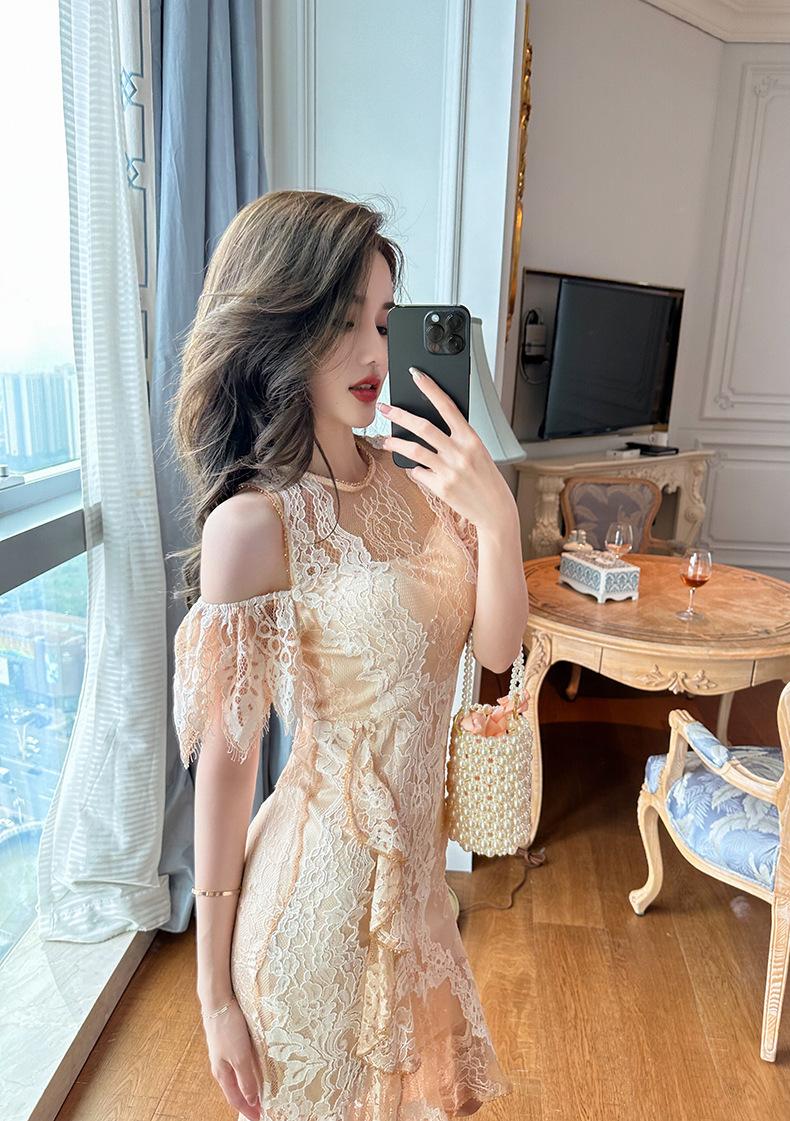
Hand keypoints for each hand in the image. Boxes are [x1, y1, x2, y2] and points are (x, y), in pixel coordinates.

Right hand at [203, 997, 263, 1119]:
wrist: (218, 1000)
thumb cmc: (228, 1027)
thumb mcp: (240, 1057)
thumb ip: (246, 1079)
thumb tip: (252, 1101)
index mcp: (222, 1073)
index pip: (236, 1099)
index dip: (248, 1110)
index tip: (260, 1118)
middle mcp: (221, 1066)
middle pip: (234, 1090)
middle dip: (247, 1102)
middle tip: (261, 1109)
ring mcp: (223, 1054)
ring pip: (235, 1077)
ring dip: (246, 1087)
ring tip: (259, 1093)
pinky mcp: (227, 1042)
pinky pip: (237, 1064)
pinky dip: (245, 1072)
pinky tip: (253, 1068)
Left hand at [377, 366, 513, 531]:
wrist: (495, 510)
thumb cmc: (486, 479)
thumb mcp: (478, 452)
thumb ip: (457, 439)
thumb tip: (429, 429)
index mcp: (471, 438)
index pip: (447, 406)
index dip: (430, 389)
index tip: (416, 376)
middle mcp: (460, 452)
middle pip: (423, 426)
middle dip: (399, 415)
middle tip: (384, 408)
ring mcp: (449, 470)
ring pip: (413, 450)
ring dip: (394, 443)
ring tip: (385, 440)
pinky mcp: (441, 487)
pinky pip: (418, 473)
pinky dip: (415, 470)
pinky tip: (417, 470)